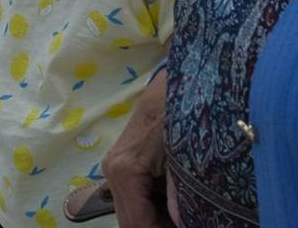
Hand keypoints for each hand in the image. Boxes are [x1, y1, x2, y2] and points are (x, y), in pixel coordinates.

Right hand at [103, 71, 169, 226]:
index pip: (137, 224)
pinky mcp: (122, 164)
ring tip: (182, 216)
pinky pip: (134, 198)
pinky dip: (151, 207)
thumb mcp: (183, 156)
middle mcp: (112, 172)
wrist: (171, 84)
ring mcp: (114, 167)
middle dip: (155, 226)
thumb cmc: (178, 114)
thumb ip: (177, 193)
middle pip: (129, 221)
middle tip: (185, 223)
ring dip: (153, 219)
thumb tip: (180, 222)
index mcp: (124, 172)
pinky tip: (172, 204)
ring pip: (129, 211)